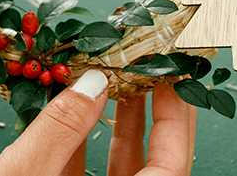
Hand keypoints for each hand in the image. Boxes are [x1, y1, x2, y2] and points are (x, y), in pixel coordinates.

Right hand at [0, 76, 195, 175]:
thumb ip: (59, 129)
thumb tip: (91, 84)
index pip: (170, 169)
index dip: (177, 122)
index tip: (174, 81)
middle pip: (148, 166)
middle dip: (149, 113)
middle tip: (148, 70)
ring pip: (113, 169)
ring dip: (114, 122)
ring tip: (114, 79)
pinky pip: (79, 173)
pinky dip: (78, 139)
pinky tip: (70, 107)